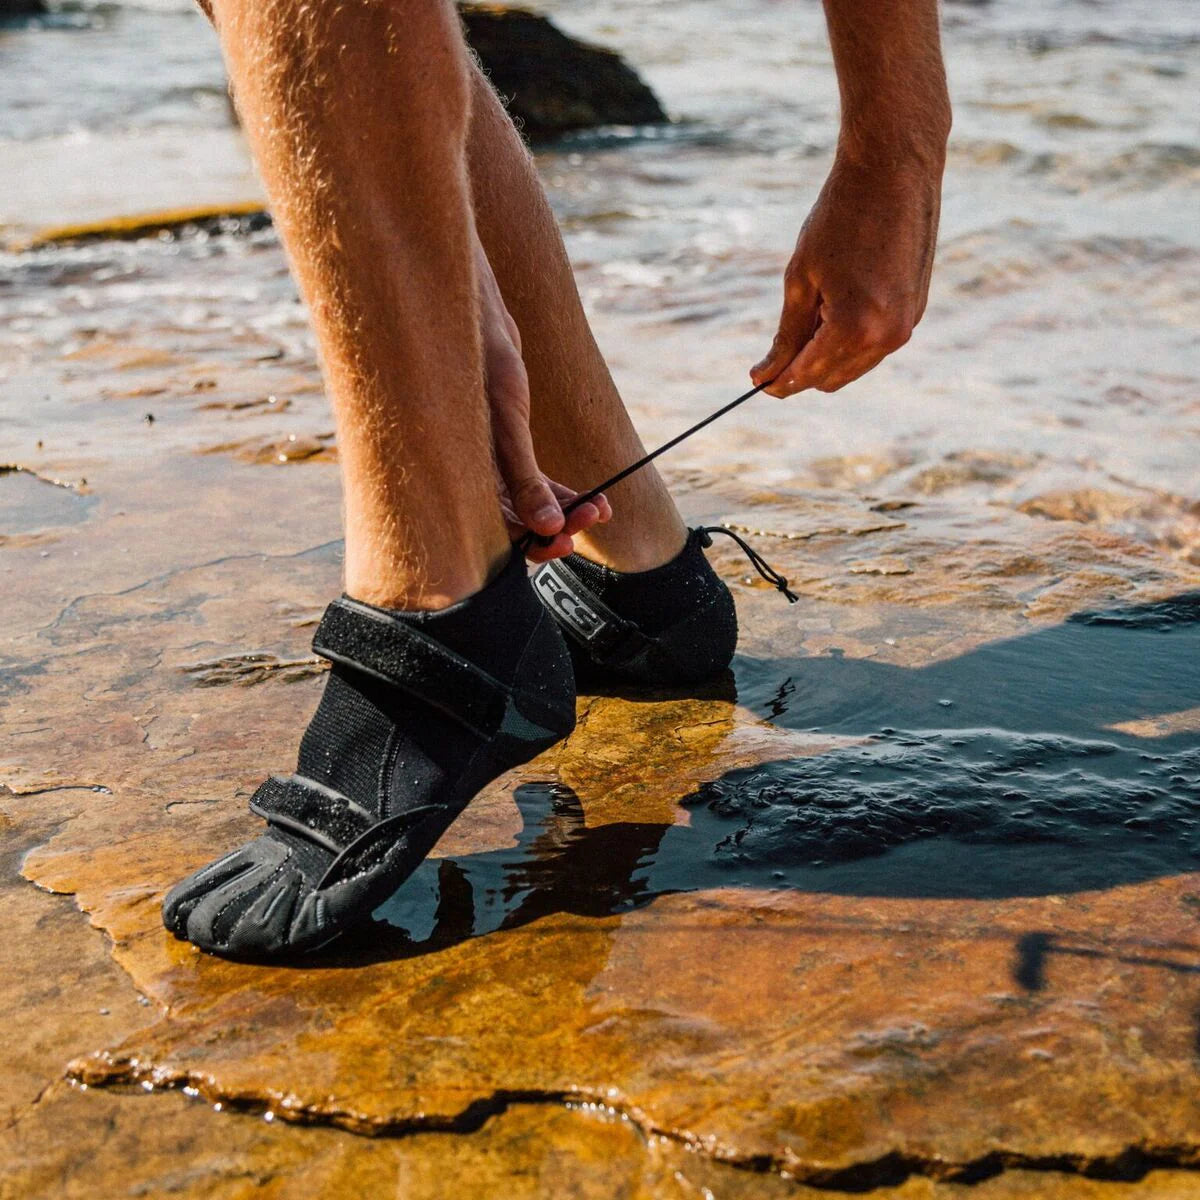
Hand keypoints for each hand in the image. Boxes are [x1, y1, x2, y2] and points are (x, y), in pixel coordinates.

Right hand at [475, 235, 610, 562]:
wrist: (468, 309)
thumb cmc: (475, 360)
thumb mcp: (505, 423)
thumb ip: (523, 477)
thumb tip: (546, 527)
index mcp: (459, 478)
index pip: (495, 531)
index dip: (532, 542)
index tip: (566, 539)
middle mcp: (471, 476)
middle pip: (515, 523)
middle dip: (554, 527)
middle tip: (592, 521)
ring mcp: (488, 461)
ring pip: (529, 504)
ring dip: (564, 510)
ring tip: (601, 509)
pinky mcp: (505, 444)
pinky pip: (533, 480)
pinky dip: (559, 491)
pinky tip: (592, 498)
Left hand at [751, 153, 942, 397]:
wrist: (894, 169)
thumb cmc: (839, 218)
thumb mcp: (800, 278)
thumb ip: (786, 334)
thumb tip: (765, 376)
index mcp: (855, 327)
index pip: (807, 375)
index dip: (777, 381)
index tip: (755, 379)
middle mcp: (887, 336)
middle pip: (831, 380)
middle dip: (800, 371)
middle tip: (774, 351)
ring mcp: (906, 326)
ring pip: (853, 368)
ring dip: (826, 357)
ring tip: (809, 315)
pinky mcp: (915, 313)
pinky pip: (873, 347)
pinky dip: (850, 340)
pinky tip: (835, 308)